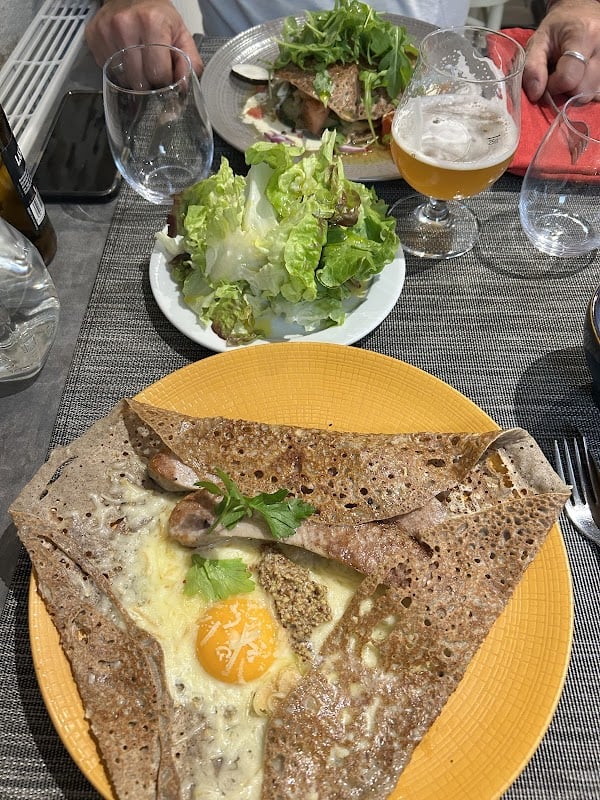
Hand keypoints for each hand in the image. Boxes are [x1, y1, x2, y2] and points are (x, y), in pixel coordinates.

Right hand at [85, 0, 202, 79]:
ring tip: (140, 63)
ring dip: (133, 79)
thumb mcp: (181, 35)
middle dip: (149, 84)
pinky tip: (125, 57)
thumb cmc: (158, 17)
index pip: (158, 74)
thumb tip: (183, 87)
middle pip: (139, 80)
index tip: (165, 77)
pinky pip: (108, 70)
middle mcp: (126, 25)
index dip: (165, 82)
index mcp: (152, 23)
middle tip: (153, 71)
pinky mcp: (94, 35)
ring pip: (122, 79)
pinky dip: (118, 71)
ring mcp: (107, 30)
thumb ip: (189, 62)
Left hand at [523, 0, 599, 101]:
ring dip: (577, 90)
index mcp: (585, 36)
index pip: (568, 79)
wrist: (581, 12)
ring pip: (592, 93)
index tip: (547, 79)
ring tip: (571, 73)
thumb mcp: (539, 41)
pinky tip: (580, 77)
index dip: (553, 86)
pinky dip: (586, 90)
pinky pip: (598, 91)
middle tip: (559, 75)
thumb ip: (533, 67)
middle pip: (582, 90)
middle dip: (565, 90)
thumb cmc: (558, 27)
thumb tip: (535, 94)